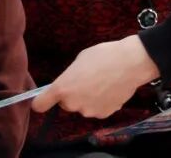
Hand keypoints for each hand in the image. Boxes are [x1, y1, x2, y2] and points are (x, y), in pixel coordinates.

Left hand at [32, 34, 159, 118]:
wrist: (131, 63)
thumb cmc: (104, 56)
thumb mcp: (80, 60)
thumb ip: (69, 76)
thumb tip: (69, 84)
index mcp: (63, 88)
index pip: (40, 104)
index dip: (41, 101)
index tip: (45, 98)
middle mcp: (73, 103)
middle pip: (65, 103)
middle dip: (72, 94)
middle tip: (86, 79)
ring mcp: (89, 111)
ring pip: (82, 106)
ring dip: (87, 98)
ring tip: (101, 82)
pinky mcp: (103, 114)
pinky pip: (97, 109)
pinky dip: (101, 102)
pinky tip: (110, 89)